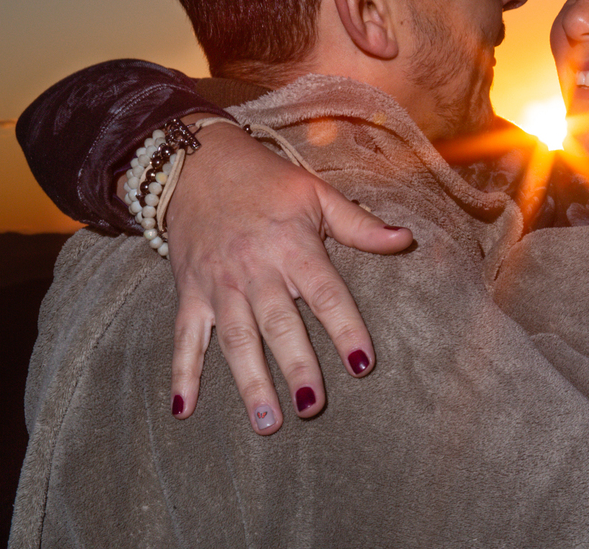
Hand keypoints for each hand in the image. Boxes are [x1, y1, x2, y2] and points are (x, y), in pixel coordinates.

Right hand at [162, 120, 412, 432]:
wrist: (196, 165)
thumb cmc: (266, 182)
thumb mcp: (316, 194)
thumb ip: (360, 225)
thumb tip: (406, 239)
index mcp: (293, 247)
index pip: (326, 294)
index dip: (345, 329)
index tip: (362, 364)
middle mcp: (255, 270)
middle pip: (279, 325)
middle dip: (296, 367)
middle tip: (312, 408)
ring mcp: (219, 285)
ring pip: (236, 340)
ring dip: (250, 382)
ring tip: (267, 423)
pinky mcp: (190, 293)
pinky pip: (185, 338)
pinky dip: (182, 374)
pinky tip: (182, 411)